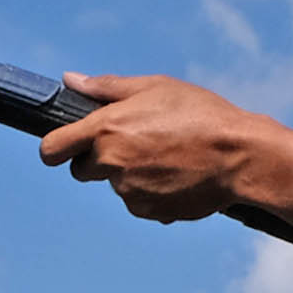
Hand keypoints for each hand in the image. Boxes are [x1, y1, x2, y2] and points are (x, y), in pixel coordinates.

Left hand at [36, 74, 292, 230]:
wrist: (240, 157)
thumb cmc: (200, 114)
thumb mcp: (154, 87)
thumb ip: (106, 88)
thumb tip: (70, 80)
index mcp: (106, 129)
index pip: (52, 149)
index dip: (55, 148)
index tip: (63, 147)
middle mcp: (111, 163)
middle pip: (82, 170)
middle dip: (97, 160)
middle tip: (134, 142)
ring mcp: (129, 191)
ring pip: (115, 185)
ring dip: (130, 174)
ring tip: (168, 155)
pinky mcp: (148, 212)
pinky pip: (138, 202)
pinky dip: (151, 191)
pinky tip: (177, 175)